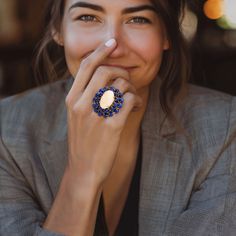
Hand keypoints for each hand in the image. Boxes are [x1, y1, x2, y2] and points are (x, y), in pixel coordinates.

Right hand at [65, 39, 142, 185]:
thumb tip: (102, 76)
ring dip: (131, 88)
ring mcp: (97, 115)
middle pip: (106, 71)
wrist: (83, 169)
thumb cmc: (82, 141)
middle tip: (127, 82)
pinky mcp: (112, 127)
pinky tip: (135, 107)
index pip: (87, 67)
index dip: (101, 51)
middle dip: (121, 72)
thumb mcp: (75, 116)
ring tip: (133, 98)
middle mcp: (82, 104)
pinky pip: (129, 101)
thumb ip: (83, 95)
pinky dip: (136, 101)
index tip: (112, 43)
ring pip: (120, 85)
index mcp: (72, 99)